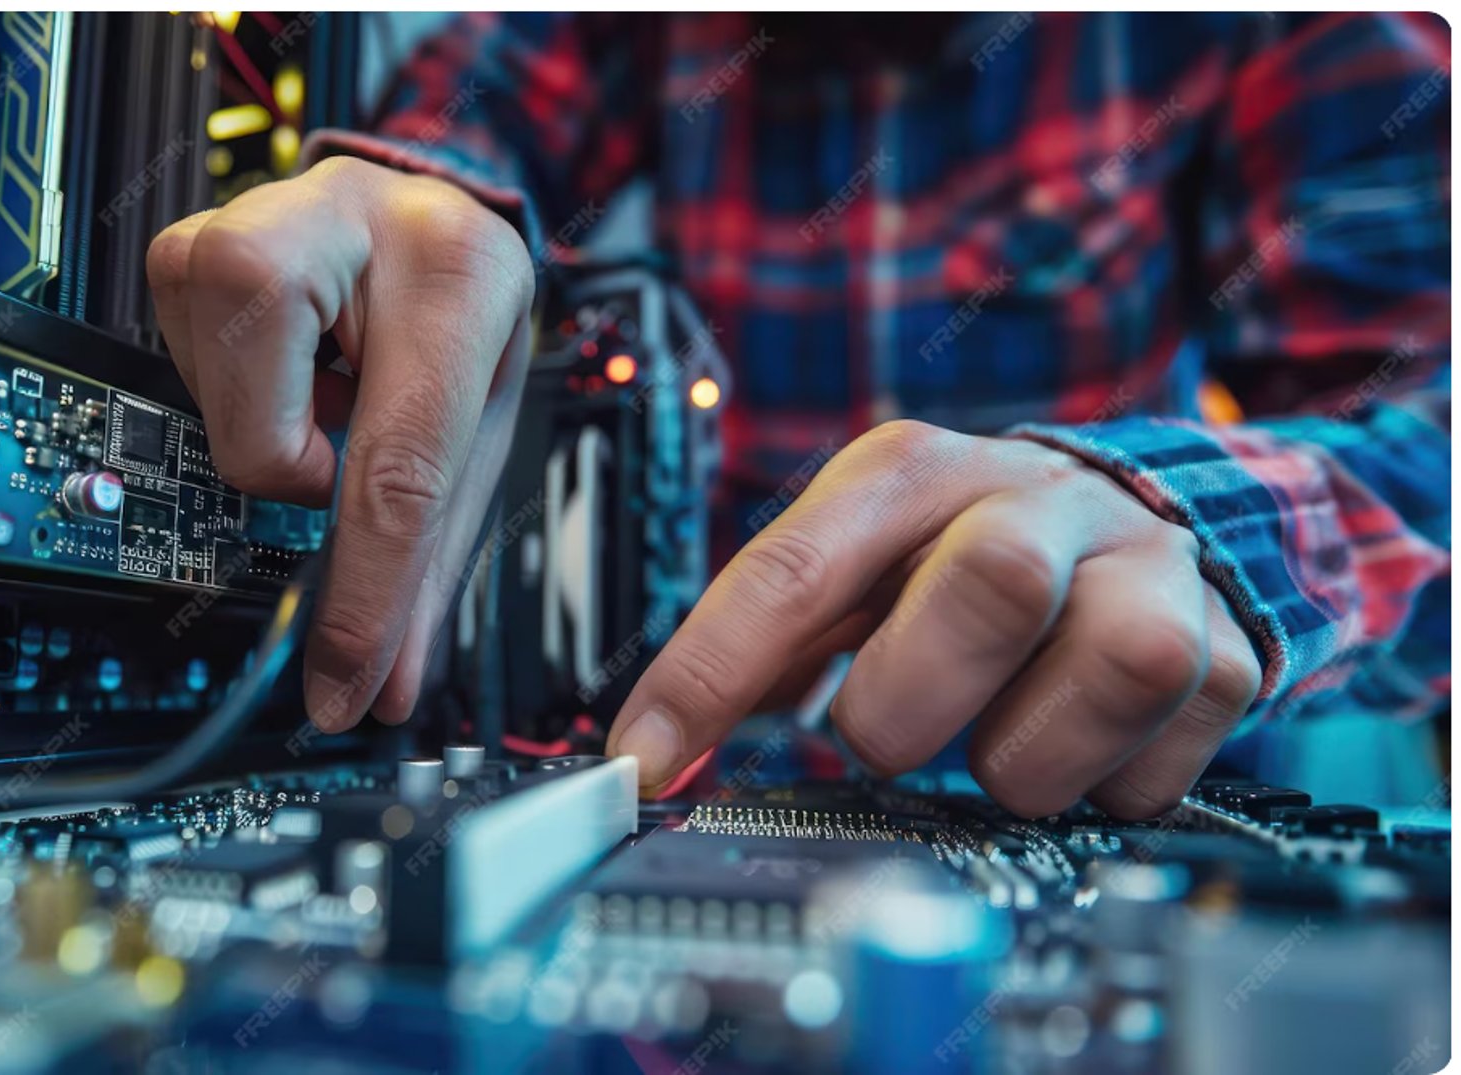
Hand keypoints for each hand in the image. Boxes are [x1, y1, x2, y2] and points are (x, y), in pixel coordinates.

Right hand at [147, 156, 534, 731]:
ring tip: (327, 380)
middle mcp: (344, 229)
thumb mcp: (482, 421)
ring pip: (218, 423)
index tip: (342, 686)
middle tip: (345, 435)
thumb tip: (381, 685)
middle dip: (306, 482)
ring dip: (275, 433)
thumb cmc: (457, 311)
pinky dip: (238, 399)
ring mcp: (246, 225)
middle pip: (273, 450)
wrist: (420, 206)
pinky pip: (181, 386)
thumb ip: (434, 559)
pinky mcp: (180, 246)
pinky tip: (287, 360)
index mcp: (453, 278)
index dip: (365, 595)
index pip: (397, 471)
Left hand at [606, 420, 1262, 817]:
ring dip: (1023, 755)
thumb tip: (656, 756)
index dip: (712, 675)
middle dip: (913, 706)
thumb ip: (761, 651)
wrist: (1132, 515)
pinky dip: (1100, 788)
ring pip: (1113, 665)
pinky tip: (1073, 750)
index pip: (795, 567)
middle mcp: (1034, 499)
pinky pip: (1165, 756)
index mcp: (910, 474)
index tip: (646, 766)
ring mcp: (1146, 566)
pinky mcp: (1226, 649)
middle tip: (887, 736)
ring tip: (994, 745)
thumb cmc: (956, 554)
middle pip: (988, 584)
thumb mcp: (857, 566)